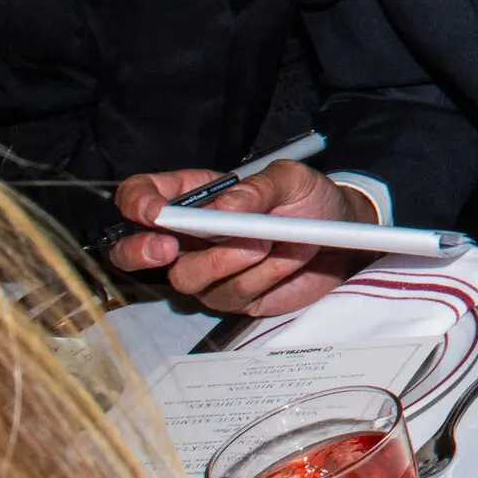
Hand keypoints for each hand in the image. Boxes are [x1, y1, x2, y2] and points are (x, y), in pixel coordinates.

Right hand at [109, 160, 375, 315]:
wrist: (342, 233)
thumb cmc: (308, 198)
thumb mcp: (290, 179)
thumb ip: (257, 189)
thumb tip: (223, 207)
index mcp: (194, 197)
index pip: (141, 196)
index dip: (137, 203)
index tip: (153, 212)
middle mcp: (190, 237)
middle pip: (135, 252)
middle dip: (142, 251)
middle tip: (169, 249)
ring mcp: (208, 271)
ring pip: (188, 278)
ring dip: (230, 259)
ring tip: (272, 239)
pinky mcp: (235, 298)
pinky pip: (233, 293)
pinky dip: (264, 274)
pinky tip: (290, 257)